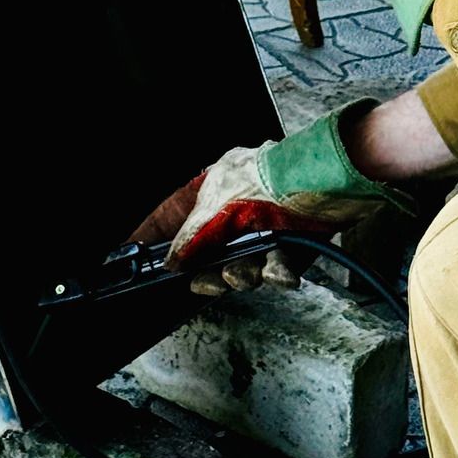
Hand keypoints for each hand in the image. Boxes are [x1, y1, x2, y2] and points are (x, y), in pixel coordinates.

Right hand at [128, 101, 409, 293]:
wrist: (332, 180)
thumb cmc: (272, 179)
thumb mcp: (217, 208)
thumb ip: (189, 238)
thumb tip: (169, 262)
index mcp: (210, 190)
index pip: (169, 217)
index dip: (148, 238)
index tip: (125, 259)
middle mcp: (234, 209)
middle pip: (206, 255)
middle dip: (210, 272)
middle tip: (211, 279)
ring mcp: (262, 227)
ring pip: (241, 268)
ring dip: (243, 275)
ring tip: (251, 269)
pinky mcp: (291, 243)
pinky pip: (274, 268)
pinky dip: (276, 272)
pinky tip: (281, 269)